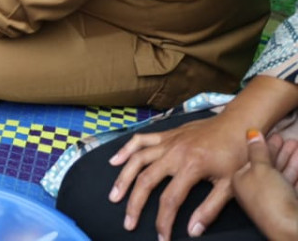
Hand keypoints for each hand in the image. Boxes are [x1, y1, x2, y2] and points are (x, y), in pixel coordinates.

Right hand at [109, 114, 246, 238]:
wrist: (239, 124)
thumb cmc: (237, 155)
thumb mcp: (231, 185)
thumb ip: (210, 209)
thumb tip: (193, 231)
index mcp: (192, 167)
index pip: (170, 200)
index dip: (163, 221)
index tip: (161, 238)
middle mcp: (174, 153)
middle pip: (146, 180)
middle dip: (135, 204)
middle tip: (128, 223)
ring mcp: (168, 142)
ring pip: (138, 159)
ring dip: (124, 178)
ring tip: (114, 195)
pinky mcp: (167, 134)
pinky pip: (141, 139)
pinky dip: (126, 149)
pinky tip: (115, 160)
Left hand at [232, 130, 297, 240]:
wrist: (289, 227)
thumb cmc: (269, 197)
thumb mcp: (260, 169)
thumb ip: (257, 151)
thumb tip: (251, 133)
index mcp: (238, 182)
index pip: (250, 158)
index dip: (262, 146)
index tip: (273, 135)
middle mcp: (252, 190)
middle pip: (266, 166)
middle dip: (278, 151)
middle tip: (287, 139)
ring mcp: (269, 198)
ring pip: (279, 174)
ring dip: (288, 159)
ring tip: (296, 145)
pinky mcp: (284, 204)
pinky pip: (288, 183)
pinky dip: (294, 171)